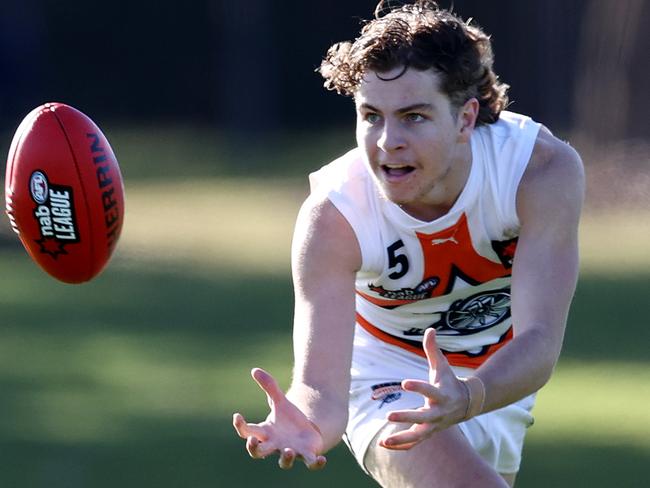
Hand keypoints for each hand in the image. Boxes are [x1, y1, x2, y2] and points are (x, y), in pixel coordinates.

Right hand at [233, 368, 326, 469]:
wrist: (306, 432)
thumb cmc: (288, 419)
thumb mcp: (279, 401)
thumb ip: (269, 386)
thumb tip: (254, 369)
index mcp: (265, 432)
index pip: (247, 432)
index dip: (240, 426)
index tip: (237, 415)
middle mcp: (275, 445)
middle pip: (258, 452)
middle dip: (254, 448)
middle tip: (252, 441)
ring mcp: (290, 452)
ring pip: (284, 461)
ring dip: (286, 458)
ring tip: (289, 451)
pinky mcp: (307, 454)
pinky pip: (310, 462)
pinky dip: (316, 463)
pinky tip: (322, 459)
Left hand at [379, 328, 468, 449]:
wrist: (466, 404)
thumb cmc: (449, 381)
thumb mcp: (442, 365)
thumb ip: (433, 349)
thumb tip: (430, 329)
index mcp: (441, 394)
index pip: (429, 391)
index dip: (418, 387)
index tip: (403, 382)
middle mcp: (439, 412)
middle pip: (423, 417)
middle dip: (406, 417)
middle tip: (388, 415)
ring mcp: (434, 425)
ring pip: (419, 436)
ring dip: (401, 439)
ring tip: (384, 441)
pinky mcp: (429, 433)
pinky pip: (416, 443)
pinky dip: (402, 446)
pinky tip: (385, 446)